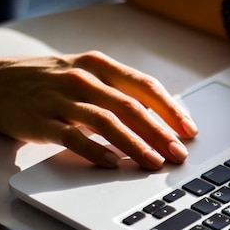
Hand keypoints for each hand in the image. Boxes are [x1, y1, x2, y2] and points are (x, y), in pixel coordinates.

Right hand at [0, 52, 197, 168]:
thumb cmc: (49, 81)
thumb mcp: (85, 75)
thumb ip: (118, 92)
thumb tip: (159, 118)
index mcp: (99, 65)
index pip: (144, 86)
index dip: (170, 109)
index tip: (189, 129)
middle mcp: (82, 78)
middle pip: (130, 106)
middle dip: (160, 132)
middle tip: (179, 153)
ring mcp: (60, 99)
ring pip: (105, 122)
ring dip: (134, 145)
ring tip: (153, 162)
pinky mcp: (40, 120)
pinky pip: (72, 138)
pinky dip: (96, 152)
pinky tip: (114, 164)